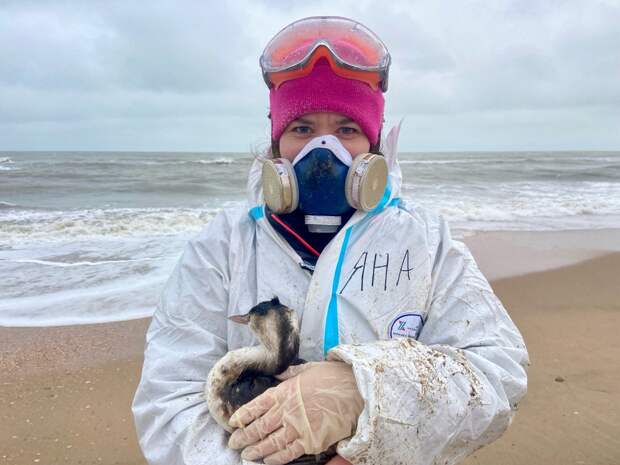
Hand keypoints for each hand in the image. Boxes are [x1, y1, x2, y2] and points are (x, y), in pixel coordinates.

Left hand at [227, 361, 362, 464]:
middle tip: (234, 443)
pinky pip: (288, 452)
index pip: (256, 406)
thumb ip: (290, 374)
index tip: (233, 422)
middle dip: (244, 436)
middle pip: (259, 427)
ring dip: (256, 450)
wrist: (355, 391)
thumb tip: (278, 373)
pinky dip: (276, 458)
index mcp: (284, 392)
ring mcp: (298, 427)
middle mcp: (286, 411)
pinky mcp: (311, 441)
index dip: (243, 415)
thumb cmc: (333, 377)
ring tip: (246, 454)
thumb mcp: (308, 369)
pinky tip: (267, 460)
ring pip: (270, 442)